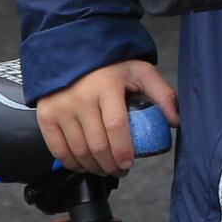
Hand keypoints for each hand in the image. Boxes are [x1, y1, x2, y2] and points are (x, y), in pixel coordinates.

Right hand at [37, 60, 179, 175]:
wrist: (74, 52)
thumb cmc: (111, 66)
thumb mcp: (141, 72)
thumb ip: (162, 95)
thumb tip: (176, 121)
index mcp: (106, 86)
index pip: (116, 127)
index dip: (123, 150)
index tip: (129, 163)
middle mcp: (80, 97)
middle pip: (96, 144)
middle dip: (110, 164)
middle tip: (119, 170)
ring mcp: (60, 107)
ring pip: (78, 150)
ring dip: (92, 167)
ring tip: (104, 169)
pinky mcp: (45, 115)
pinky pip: (57, 148)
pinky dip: (71, 162)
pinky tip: (83, 165)